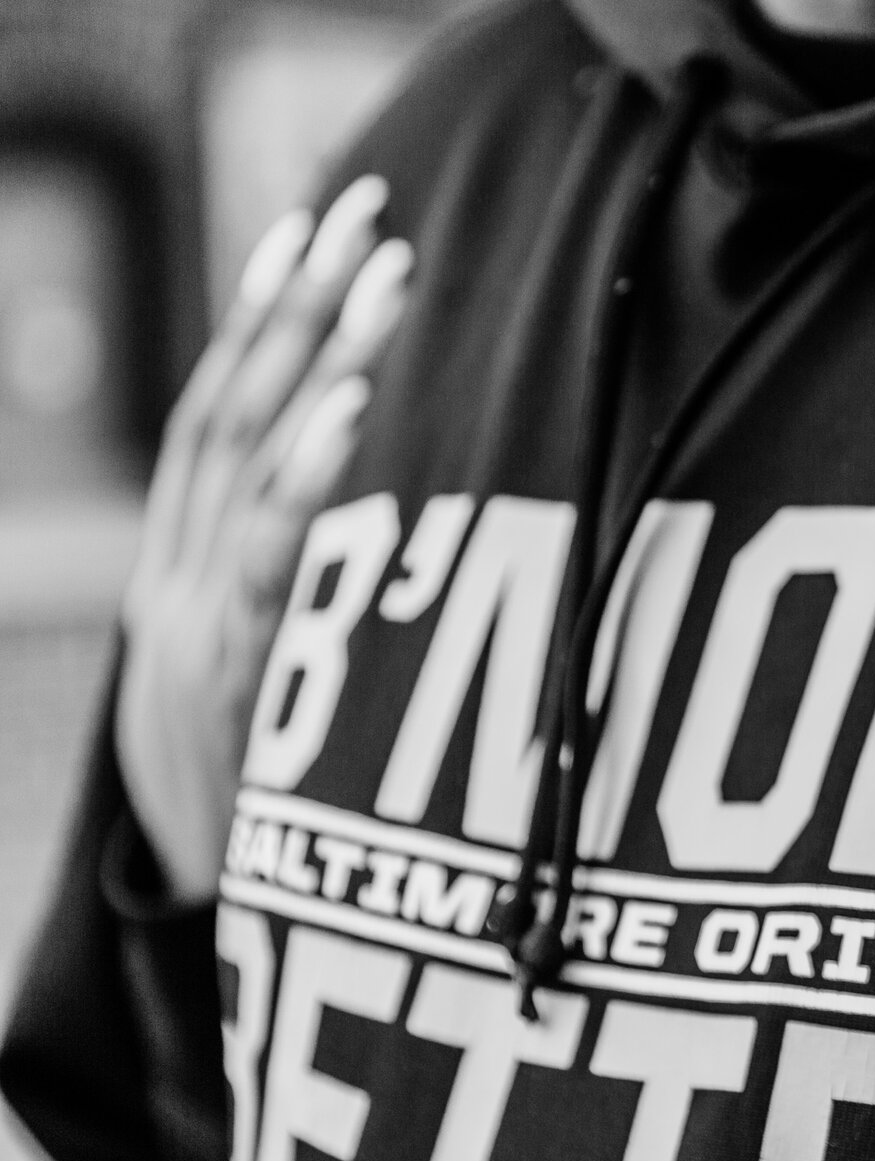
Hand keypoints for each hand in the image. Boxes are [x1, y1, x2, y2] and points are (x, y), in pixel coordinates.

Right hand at [118, 176, 409, 902]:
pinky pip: (271, 561)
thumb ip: (312, 616)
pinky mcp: (232, 688)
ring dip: (321, 362)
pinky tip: (363, 404)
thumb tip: (412, 534)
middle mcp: (176, 592)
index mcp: (179, 586)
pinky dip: (311, 475)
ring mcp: (196, 636)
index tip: (317, 226)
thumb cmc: (271, 824)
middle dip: (294, 308)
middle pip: (231, 417)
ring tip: (385, 273)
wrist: (221, 951)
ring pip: (252, 467)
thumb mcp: (274, 709)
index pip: (217, 421)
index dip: (260, 320)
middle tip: (367, 210)